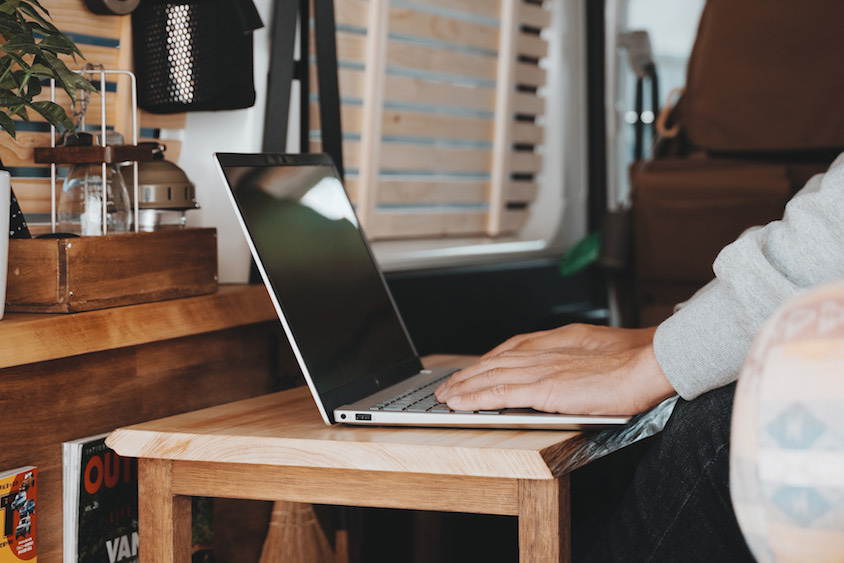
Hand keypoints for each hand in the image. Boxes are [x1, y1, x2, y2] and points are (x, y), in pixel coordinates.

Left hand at [434, 324, 674, 415]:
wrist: (651, 363)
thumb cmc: (637, 361)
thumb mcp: (600, 353)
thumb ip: (577, 361)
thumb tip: (566, 376)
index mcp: (560, 341)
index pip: (513, 348)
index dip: (489, 359)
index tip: (474, 368)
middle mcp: (545, 352)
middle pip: (495, 361)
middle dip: (469, 374)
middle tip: (448, 385)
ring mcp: (542, 370)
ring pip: (491, 375)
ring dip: (464, 386)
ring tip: (446, 395)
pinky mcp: (544, 389)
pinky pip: (500, 393)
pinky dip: (475, 397)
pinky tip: (460, 403)